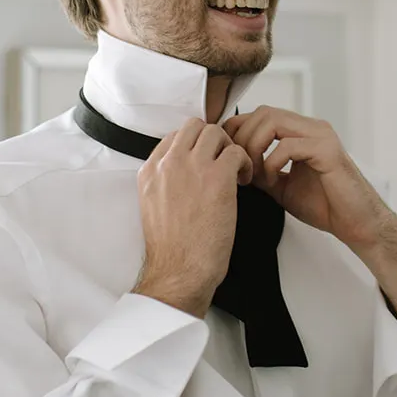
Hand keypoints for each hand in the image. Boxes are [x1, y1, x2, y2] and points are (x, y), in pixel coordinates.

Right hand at [133, 118, 252, 317]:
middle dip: (213, 140)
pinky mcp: (217, 177)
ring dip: (229, 147)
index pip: (173, 137)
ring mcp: (192, 167)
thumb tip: (185, 176)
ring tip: (235, 170)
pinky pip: (237, 151)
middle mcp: (169, 163)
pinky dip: (245, 162)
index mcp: (150, 171)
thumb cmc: (172, 249)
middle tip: (222, 160)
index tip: (205, 160)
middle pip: (194, 127)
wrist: (179, 270)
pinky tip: (244, 180)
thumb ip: (165, 184)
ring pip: (216, 133)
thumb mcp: (153, 207)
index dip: (194, 146)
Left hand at [221, 105, 396, 252]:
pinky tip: (271, 180)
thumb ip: (261, 170)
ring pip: (273, 121)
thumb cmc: (325, 206)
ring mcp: (321, 136)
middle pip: (264, 112)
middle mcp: (312, 128)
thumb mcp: (281, 186)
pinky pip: (288, 146)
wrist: (356, 224)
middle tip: (240, 166)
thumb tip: (235, 162)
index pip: (261, 115)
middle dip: (243, 138)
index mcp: (302, 133)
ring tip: (254, 173)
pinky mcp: (328, 151)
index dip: (239, 130)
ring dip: (254, 147)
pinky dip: (271, 162)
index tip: (228, 155)